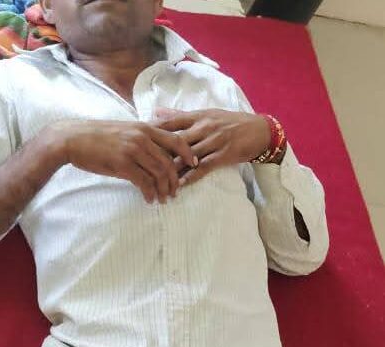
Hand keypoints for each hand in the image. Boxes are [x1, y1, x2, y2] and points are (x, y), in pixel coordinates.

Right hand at [48, 120, 194, 202]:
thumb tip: (153, 151)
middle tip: (175, 192)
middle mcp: (141, 137)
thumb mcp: (123, 131)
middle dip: (175, 180)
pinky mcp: (122, 164)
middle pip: (169, 161)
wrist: (72, 139)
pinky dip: (149, 193)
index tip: (194, 165)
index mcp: (144, 128)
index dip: (188, 154)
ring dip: (164, 189)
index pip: (175, 140)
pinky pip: (144, 182)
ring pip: (159, 173)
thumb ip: (140, 137)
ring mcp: (132, 150)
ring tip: (164, 199)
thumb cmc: (95, 136)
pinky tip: (149, 199)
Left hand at [153, 108, 270, 185]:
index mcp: (198, 116)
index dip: (153, 131)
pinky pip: (204, 167)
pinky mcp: (224, 155)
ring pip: (188, 156)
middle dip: (159, 153)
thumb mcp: (205, 114)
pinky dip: (191, 176)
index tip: (137, 138)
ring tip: (156, 179)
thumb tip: (155, 111)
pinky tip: (179, 184)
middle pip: (176, 140)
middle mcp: (204, 127)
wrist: (260, 130)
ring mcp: (214, 141)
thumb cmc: (230, 122)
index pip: (171, 122)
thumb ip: (179, 115)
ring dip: (172, 169)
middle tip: (142, 164)